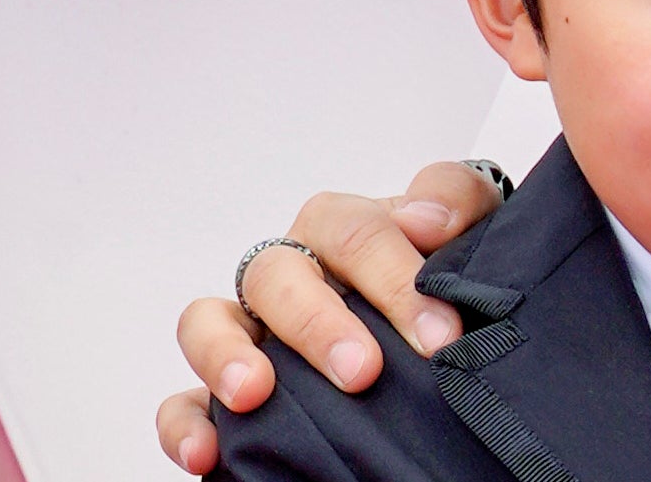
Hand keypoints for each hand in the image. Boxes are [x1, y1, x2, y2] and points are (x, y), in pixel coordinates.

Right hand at [156, 160, 506, 472]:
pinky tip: (206, 453)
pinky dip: (184, 424)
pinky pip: (182, 400)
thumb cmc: (445, 261)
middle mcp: (290, 271)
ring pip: (209, 321)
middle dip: (318, 323)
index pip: (354, 234)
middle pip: (279, 275)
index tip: (439, 336)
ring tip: (254, 394)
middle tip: (363, 372)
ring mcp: (252, 329)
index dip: (395, 280)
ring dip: (226, 355)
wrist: (443, 316)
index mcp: (341, 228)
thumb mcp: (468, 219)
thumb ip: (454, 198)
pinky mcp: (226, 389)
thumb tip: (423, 218)